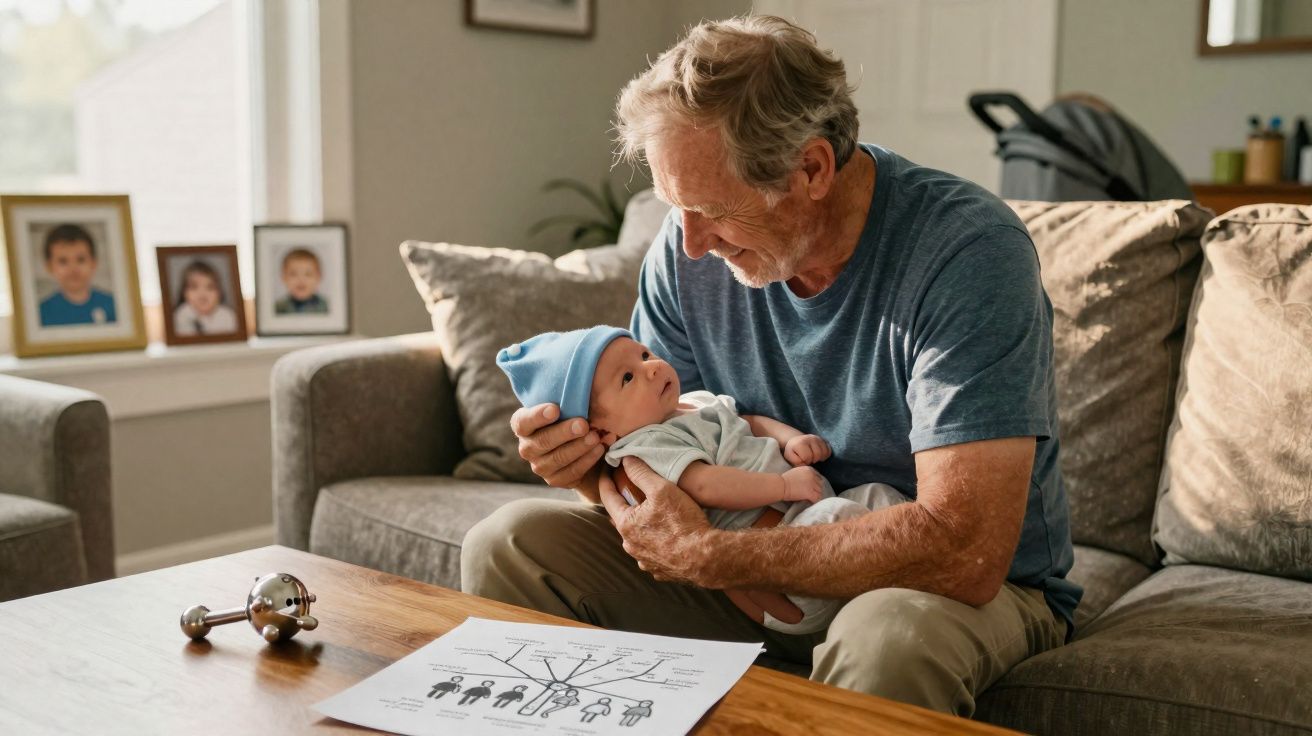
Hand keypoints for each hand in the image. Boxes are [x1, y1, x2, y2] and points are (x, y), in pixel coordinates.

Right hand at [511, 403, 603, 488]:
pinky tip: (599, 449)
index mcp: (524, 425)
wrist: (583, 451)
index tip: (555, 409)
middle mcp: (527, 447)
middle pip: (543, 441)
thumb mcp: (568, 409)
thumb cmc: (572, 420)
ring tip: (596, 437)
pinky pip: (571, 471)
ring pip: (558, 458)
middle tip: (583, 424)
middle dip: (565, 432)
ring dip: (579, 447)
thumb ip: (569, 402)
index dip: (538, 416)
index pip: (523, 422)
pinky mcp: (555, 480)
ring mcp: (539, 466)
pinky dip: (587, 460)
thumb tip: (585, 390)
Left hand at [599, 457, 714, 584]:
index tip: (606, 470)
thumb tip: (626, 459)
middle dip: (625, 504)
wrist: (705, 558)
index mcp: (626, 525)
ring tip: (653, 513)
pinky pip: (652, 552)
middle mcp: (630, 545)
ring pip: (637, 537)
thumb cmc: (683, 522)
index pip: (607, 498)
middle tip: (631, 490)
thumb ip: (641, 473)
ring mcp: (643, 560)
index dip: (606, 480)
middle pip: (622, 518)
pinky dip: (655, 541)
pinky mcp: (659, 570)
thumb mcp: (662, 489)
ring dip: (641, 525)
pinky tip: (667, 535)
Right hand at [782, 466, 823, 502]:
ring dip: (816, 495)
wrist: (781, 485)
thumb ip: (803, 475)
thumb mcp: (795, 472)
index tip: (811, 487)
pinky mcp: (810, 493)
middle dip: (816, 489)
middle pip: (820, 484)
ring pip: (820, 491)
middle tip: (811, 493)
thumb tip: (806, 481)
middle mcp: (812, 476)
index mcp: (808, 470)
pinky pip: (817, 498)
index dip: (815, 483)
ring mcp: (812, 484)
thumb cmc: (784, 480)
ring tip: (811, 498)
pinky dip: (815, 501)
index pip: (817, 477)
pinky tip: (811, 502)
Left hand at [783, 434, 830, 465]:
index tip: (802, 460)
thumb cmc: (793, 451)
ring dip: (819, 458)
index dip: (805, 462)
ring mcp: (818, 438)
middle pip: (817, 455)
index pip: (807, 457)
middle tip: (808, 460)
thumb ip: (796, 462)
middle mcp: (810, 438)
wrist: (796, 441)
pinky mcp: (824, 440)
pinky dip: (825, 455)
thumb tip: (806, 465)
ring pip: (824, 453)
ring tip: (813, 458)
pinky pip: (829, 451)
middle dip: (813, 460)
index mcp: (801, 442)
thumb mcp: (790, 457)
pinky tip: (819, 456)